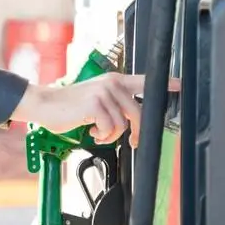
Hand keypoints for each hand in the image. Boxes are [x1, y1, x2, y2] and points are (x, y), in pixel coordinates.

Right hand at [11, 73, 180, 145]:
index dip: (165, 83)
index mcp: (114, 81)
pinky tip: (90, 130)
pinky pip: (110, 128)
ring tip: (97, 132)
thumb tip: (133, 119)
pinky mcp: (95, 104)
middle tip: (132, 143)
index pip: (145, 81)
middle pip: (139, 113)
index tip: (181, 86)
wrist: (44, 104)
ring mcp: (103, 92)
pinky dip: (101, 135)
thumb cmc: (68, 106)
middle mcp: (111, 83)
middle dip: (137, 133)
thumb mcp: (95, 99)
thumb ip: (114, 102)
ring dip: (110, 135)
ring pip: (123, 124)